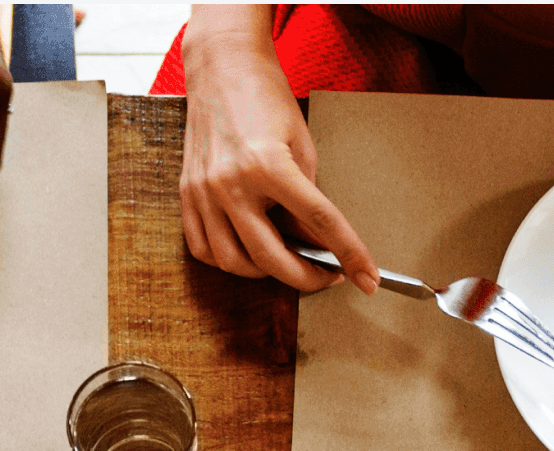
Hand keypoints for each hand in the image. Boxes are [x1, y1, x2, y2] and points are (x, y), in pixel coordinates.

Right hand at [178, 6, 376, 293]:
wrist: (221, 68)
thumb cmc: (265, 99)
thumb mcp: (301, 145)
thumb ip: (307, 197)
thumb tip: (316, 243)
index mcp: (267, 164)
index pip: (317, 222)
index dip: (348, 253)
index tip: (367, 277)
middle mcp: (231, 184)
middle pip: (270, 258)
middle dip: (304, 278)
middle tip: (324, 276)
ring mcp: (204, 193)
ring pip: (233, 263)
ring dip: (263, 273)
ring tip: (284, 260)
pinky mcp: (187, 196)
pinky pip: (204, 250)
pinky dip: (228, 260)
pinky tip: (246, 252)